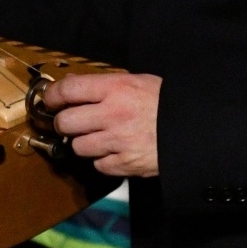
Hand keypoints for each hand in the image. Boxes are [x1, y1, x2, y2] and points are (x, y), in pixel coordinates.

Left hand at [47, 73, 161, 177]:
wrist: (196, 129)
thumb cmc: (167, 102)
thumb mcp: (138, 82)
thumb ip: (105, 85)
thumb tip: (74, 85)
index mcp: (115, 89)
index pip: (69, 89)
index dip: (53, 95)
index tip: (50, 99)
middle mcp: (112, 115)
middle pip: (66, 122)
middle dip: (64, 123)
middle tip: (70, 122)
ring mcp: (117, 142)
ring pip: (78, 147)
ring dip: (83, 143)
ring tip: (96, 138)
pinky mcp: (125, 164)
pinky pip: (98, 165)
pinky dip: (102, 160)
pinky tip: (113, 152)